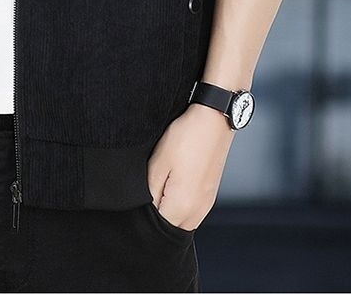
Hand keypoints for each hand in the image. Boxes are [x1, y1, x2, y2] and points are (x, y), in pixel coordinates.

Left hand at [146, 102, 235, 229]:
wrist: (213, 120)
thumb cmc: (186, 137)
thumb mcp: (158, 162)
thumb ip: (149, 192)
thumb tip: (144, 210)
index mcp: (183, 206)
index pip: (158, 229)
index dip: (144, 218)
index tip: (137, 202)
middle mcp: (198, 211)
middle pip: (172, 229)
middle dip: (157, 218)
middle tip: (146, 194)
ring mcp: (206, 203)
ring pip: (183, 221)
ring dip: (169, 211)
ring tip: (160, 186)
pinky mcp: (210, 194)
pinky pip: (192, 212)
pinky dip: (180, 206)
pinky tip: (172, 186)